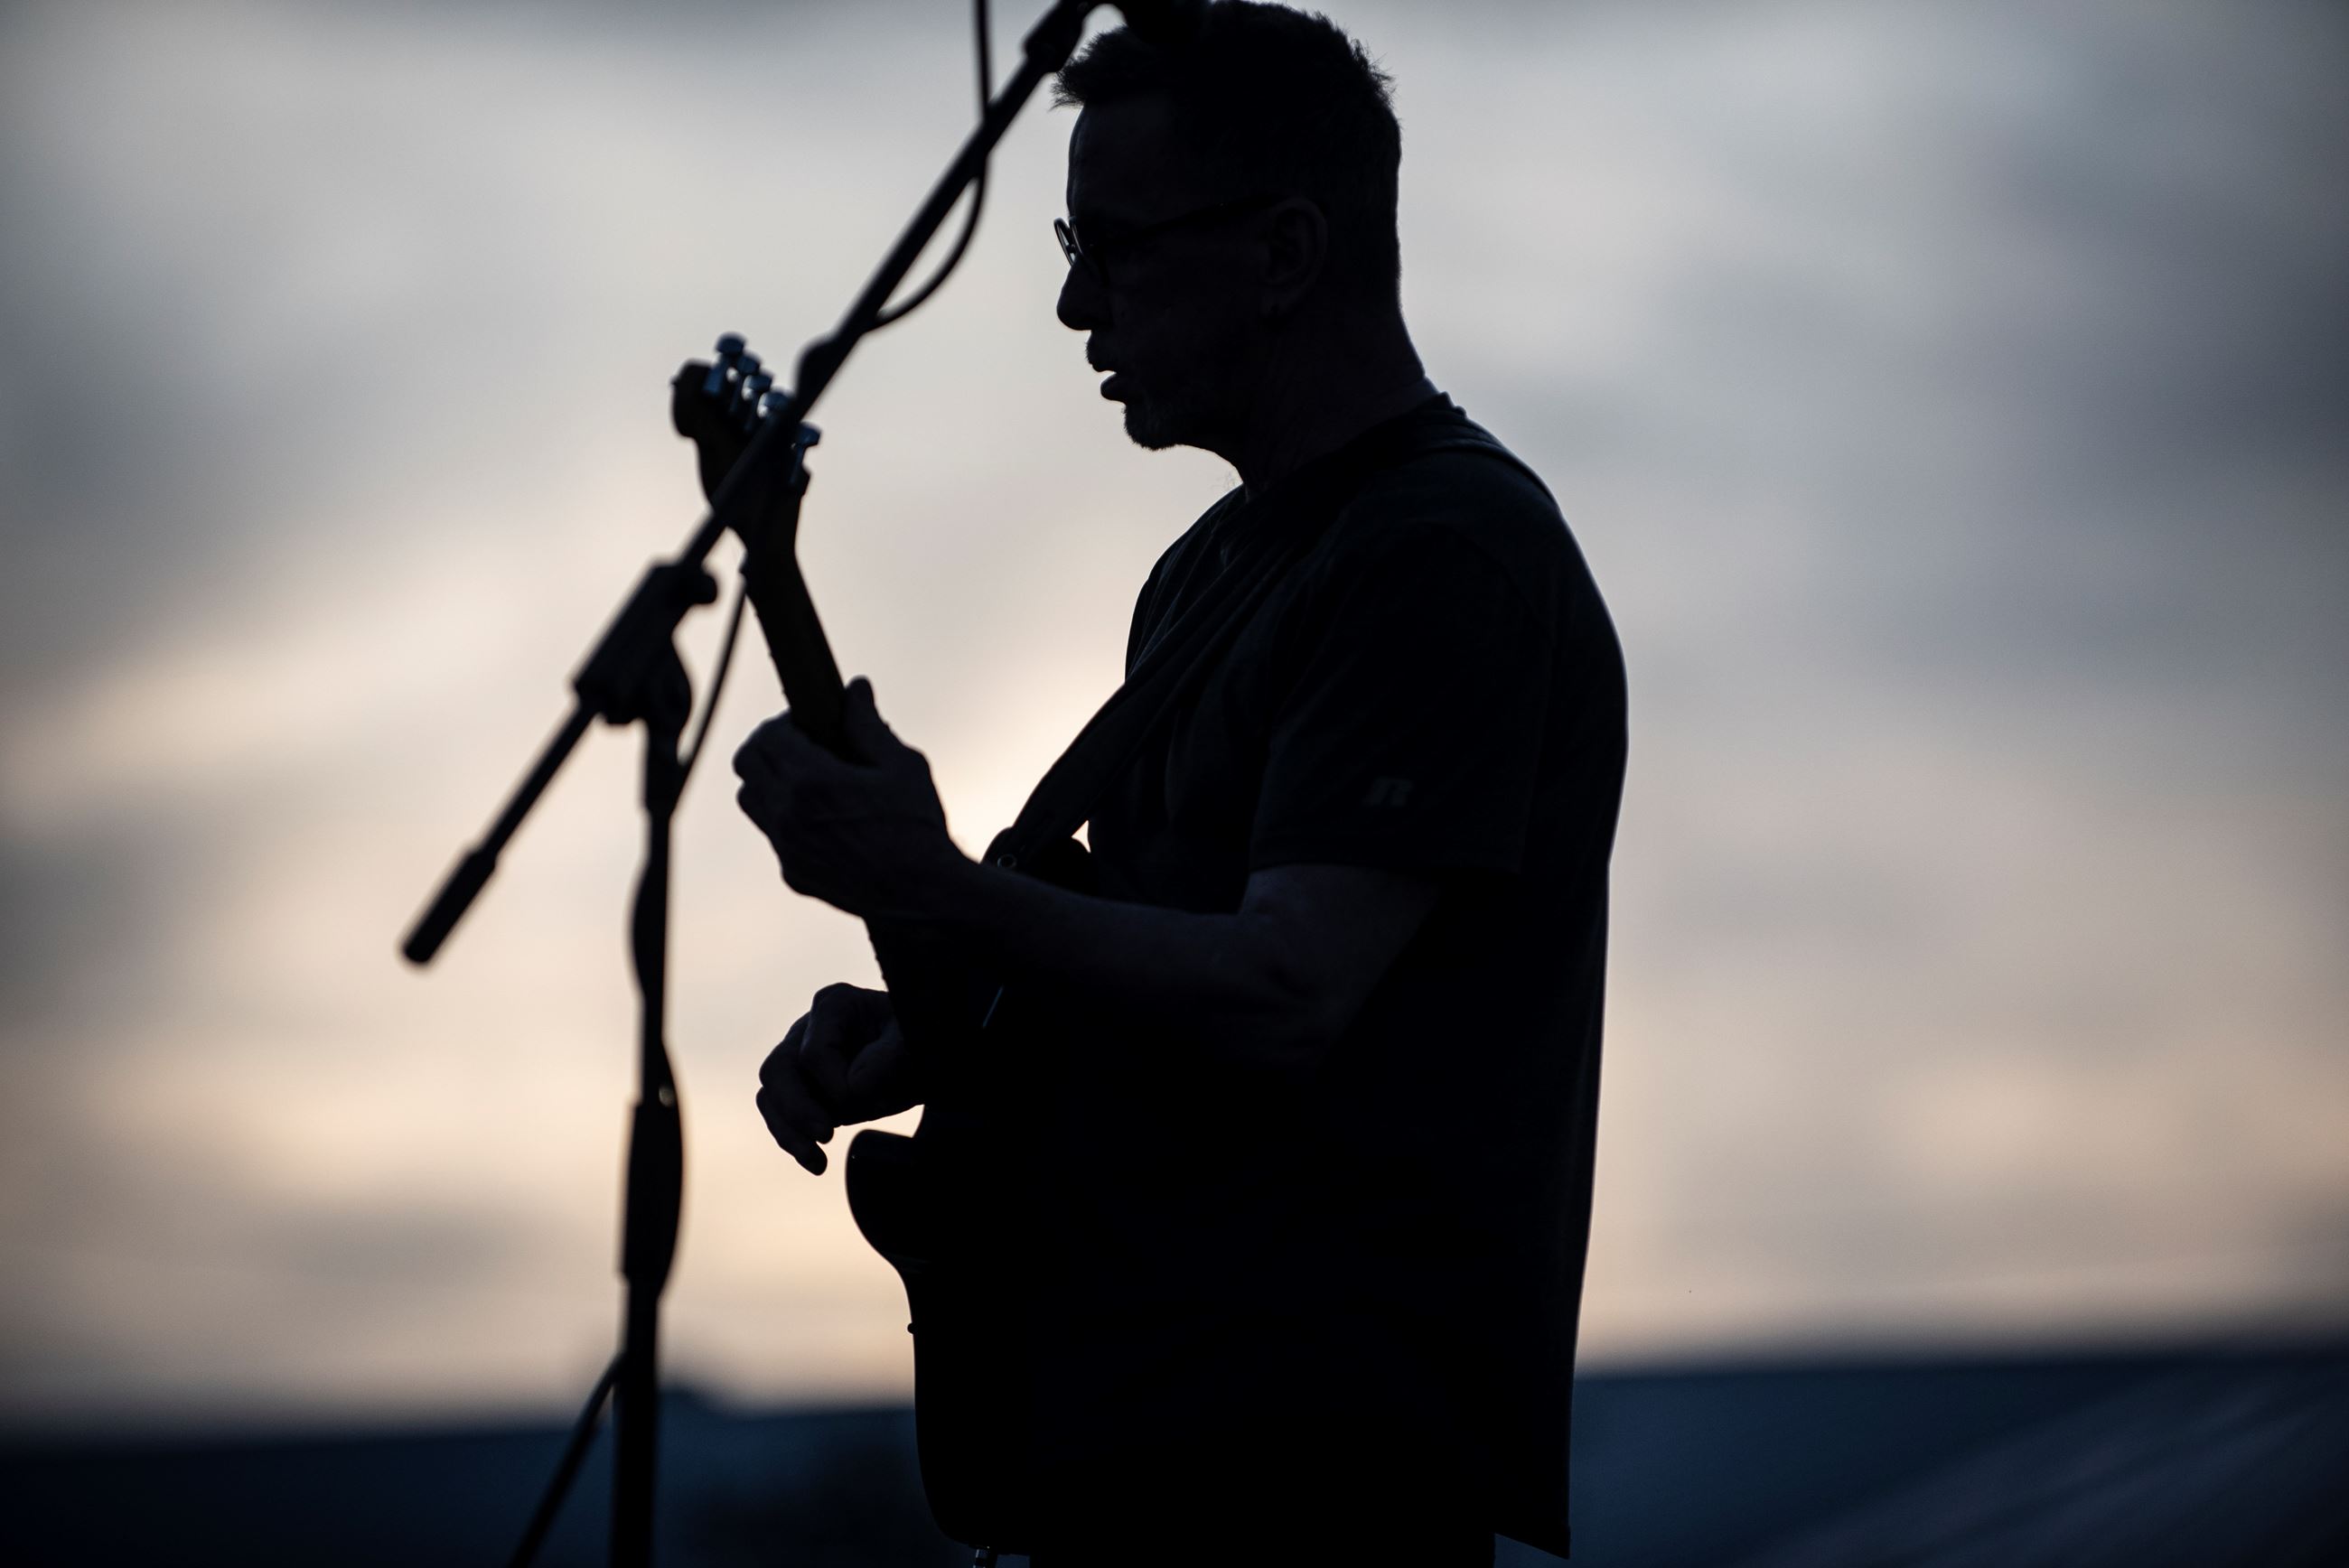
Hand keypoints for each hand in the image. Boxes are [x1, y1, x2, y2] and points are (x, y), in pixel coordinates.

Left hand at [733, 678, 966, 919]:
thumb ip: (868, 724)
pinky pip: (773, 835)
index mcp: (812, 782)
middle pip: (745, 764)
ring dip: (768, 781)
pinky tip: (823, 817)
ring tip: (806, 778)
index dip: (784, 721)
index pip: (766, 736)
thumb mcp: (902, 765)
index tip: (808, 722)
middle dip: (768, 745)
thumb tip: (855, 688)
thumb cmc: (919, 825)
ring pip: (750, 800)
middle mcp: (789, 817)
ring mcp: (787, 849)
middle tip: (801, 744)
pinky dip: (786, 818)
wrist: (927, 892)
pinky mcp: (793, 875)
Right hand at [756, 983, 924, 1174]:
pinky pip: (780, 1115)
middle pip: (778, 1069)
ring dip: (789, 1131)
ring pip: (771, 1095)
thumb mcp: (913, 1044)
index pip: (814, 1052)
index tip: (874, 1100)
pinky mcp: (802, 1090)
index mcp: (835, 1005)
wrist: (924, 1060)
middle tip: (827, 1134)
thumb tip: (853, 1088)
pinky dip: (793, 1140)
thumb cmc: (918, 1041)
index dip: (836, 1084)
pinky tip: (817, 1162)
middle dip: (798, 1108)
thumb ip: (887, 1059)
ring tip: (816, 1158)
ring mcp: (799, 1059)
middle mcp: (808, 1029)